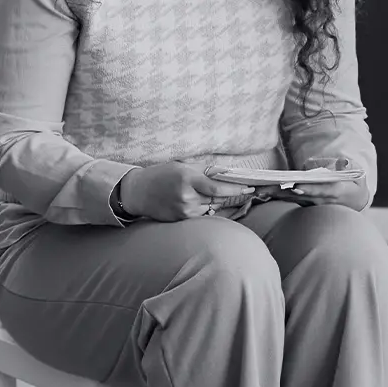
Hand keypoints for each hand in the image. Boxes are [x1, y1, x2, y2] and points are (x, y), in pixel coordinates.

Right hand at [119, 163, 252, 222]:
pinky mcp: (180, 220)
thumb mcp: (182, 166)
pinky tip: (196, 201)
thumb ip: (206, 171)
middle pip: (217, 199)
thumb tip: (228, 173)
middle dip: (231, 195)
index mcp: (187, 180)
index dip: (235, 190)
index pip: (217, 189)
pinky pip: (200, 215)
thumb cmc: (161, 175)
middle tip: (245, 190)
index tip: (249, 188)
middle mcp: (186, 197)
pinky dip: (204, 208)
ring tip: (204, 192)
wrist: (138, 192)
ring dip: (214, 201)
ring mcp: (183, 211)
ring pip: (210, 208)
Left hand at [257, 159, 368, 211]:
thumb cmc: (354, 184)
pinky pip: (286, 198)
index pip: (318, 190)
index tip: (296, 187)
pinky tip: (258, 190)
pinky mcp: (302, 203)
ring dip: (270, 193)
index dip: (307, 189)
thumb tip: (343, 161)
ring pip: (288, 198)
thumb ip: (349, 167)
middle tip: (261, 188)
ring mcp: (309, 204)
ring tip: (253, 188)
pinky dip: (272, 194)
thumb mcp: (357, 174)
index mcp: (333, 191)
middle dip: (278, 191)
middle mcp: (319, 200)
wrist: (354, 202)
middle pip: (296, 195)